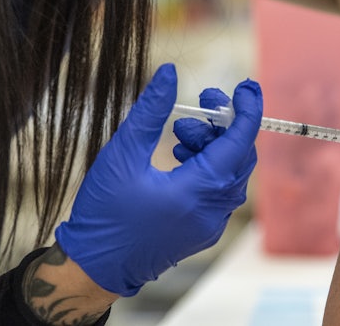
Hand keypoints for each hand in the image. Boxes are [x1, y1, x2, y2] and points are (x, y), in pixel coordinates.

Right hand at [55, 65, 260, 295]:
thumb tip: (170, 73)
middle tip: (201, 101)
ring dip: (213, 144)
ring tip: (178, 133)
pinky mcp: (202, 231)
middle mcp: (213, 211)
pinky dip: (208, 166)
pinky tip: (179, 156)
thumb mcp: (121, 154)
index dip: (247, 109)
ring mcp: (211, 224)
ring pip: (230, 172)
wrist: (93, 267)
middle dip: (223, 123)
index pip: (240, 142)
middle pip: (239, 155)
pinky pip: (220, 190)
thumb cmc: (103, 213)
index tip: (246, 85)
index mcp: (198, 192)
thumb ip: (150, 111)